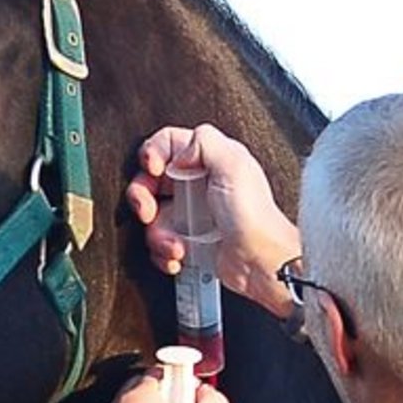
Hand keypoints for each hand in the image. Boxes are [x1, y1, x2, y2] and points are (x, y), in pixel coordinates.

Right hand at [126, 124, 300, 320]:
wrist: (260, 262)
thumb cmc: (253, 217)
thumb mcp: (233, 164)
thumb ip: (204, 141)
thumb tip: (178, 151)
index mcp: (208, 159)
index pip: (166, 143)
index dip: (152, 154)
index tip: (153, 170)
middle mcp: (198, 184)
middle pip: (150, 180)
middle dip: (143, 198)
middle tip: (149, 211)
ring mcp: (191, 213)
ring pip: (152, 217)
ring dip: (158, 234)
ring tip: (176, 243)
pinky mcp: (188, 240)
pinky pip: (160, 243)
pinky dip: (164, 253)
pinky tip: (180, 255)